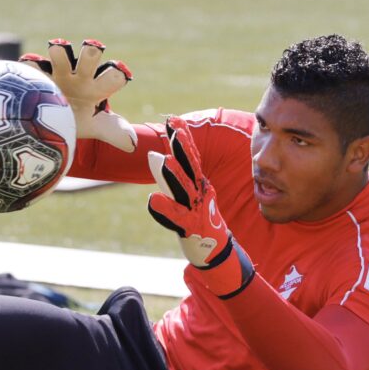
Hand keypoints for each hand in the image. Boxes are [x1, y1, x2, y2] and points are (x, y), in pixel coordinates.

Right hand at [20, 38, 136, 152]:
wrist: (52, 120)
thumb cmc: (79, 120)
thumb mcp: (97, 126)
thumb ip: (115, 132)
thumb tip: (132, 144)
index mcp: (98, 86)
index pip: (112, 78)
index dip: (116, 76)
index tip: (119, 75)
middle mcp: (80, 75)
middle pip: (89, 58)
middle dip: (91, 53)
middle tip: (92, 49)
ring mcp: (58, 73)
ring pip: (60, 55)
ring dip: (60, 52)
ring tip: (57, 50)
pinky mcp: (37, 75)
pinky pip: (33, 67)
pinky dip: (31, 65)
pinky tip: (29, 65)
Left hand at [147, 116, 254, 297]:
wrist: (216, 250)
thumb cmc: (197, 221)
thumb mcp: (185, 196)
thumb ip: (171, 178)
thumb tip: (155, 155)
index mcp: (198, 184)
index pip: (190, 157)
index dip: (183, 138)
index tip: (174, 119)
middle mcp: (199, 193)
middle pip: (190, 166)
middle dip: (182, 145)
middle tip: (174, 125)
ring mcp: (196, 209)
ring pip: (184, 190)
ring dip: (174, 175)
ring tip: (163, 160)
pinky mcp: (190, 227)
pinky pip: (176, 218)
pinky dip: (165, 209)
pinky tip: (152, 201)